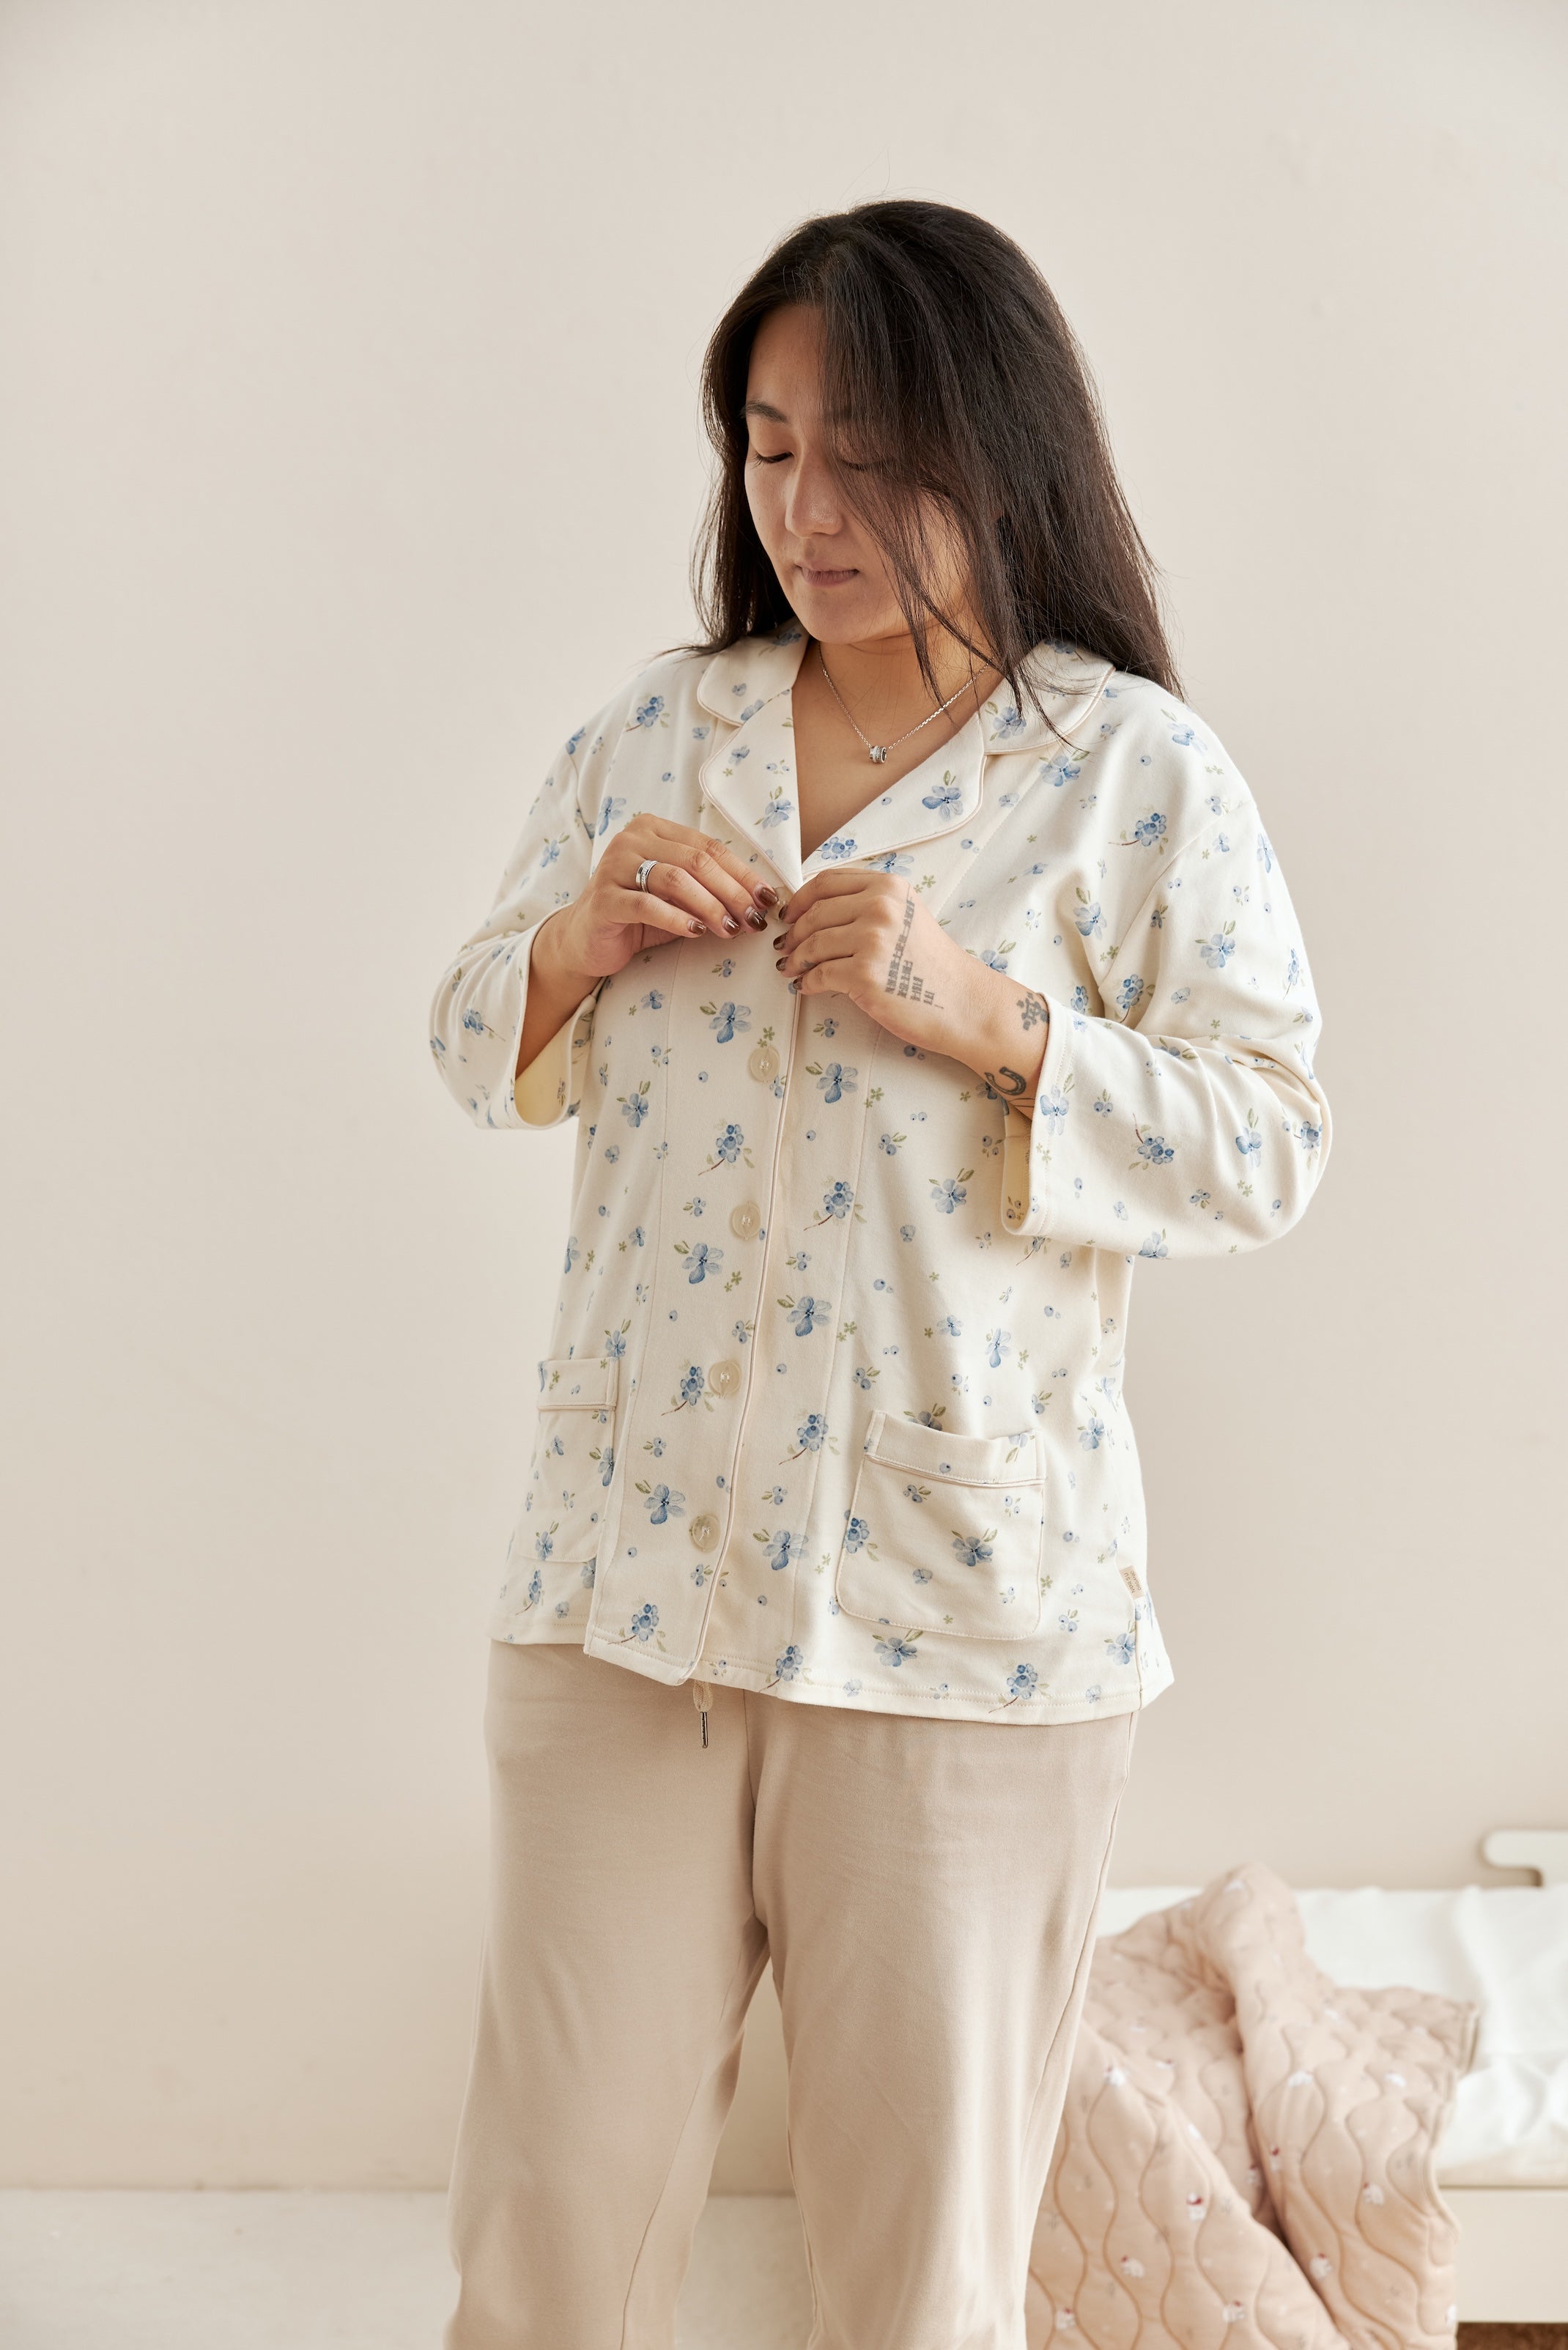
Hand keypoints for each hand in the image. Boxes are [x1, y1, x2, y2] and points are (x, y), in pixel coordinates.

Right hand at [518, 819, 776, 1079]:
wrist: (586, 940)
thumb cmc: (639, 916)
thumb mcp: (679, 898)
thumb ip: (710, 890)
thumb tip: (761, 899)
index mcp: (653, 829)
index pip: (709, 847)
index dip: (743, 873)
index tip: (767, 899)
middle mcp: (631, 840)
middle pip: (696, 861)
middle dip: (732, 892)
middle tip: (755, 919)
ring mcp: (613, 867)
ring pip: (675, 879)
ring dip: (710, 906)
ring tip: (733, 929)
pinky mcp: (604, 899)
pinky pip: (647, 905)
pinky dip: (677, 919)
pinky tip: (697, 932)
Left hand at [772, 871, 1051, 1103]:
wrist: (964, 1002)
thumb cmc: (933, 965)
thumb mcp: (906, 916)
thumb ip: (870, 905)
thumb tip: (814, 911)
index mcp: (888, 887)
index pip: (827, 881)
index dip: (800, 899)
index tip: (790, 914)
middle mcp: (880, 907)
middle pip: (814, 913)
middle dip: (793, 933)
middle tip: (784, 947)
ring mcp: (872, 940)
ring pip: (812, 944)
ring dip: (794, 959)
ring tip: (790, 968)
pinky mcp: (865, 975)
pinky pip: (819, 975)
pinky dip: (806, 982)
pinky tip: (805, 986)